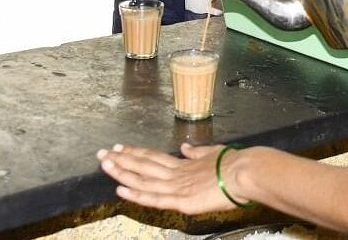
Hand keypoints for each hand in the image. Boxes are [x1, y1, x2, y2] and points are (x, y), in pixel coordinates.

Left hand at [98, 143, 240, 213]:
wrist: (245, 171)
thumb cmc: (235, 163)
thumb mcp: (213, 153)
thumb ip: (197, 153)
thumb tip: (184, 148)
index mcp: (184, 162)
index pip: (154, 157)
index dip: (136, 153)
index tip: (120, 147)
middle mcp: (176, 172)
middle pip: (143, 165)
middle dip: (121, 159)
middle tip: (102, 154)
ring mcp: (177, 186)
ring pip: (143, 179)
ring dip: (123, 172)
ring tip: (105, 166)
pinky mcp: (181, 201)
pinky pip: (154, 198)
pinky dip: (137, 195)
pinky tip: (121, 191)